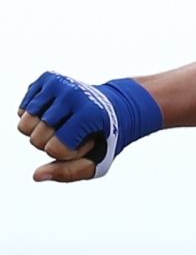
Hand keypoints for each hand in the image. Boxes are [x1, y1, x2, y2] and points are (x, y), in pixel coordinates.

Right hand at [16, 71, 162, 182]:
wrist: (116, 108)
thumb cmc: (104, 140)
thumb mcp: (97, 162)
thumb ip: (69, 173)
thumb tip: (36, 176)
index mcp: (89, 113)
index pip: (54, 149)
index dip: (67, 154)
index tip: (85, 143)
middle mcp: (72, 93)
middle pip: (35, 139)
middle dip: (51, 144)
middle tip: (75, 134)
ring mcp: (57, 83)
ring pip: (23, 126)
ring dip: (41, 132)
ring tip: (65, 125)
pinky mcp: (46, 78)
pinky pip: (21, 111)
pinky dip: (35, 118)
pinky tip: (56, 114)